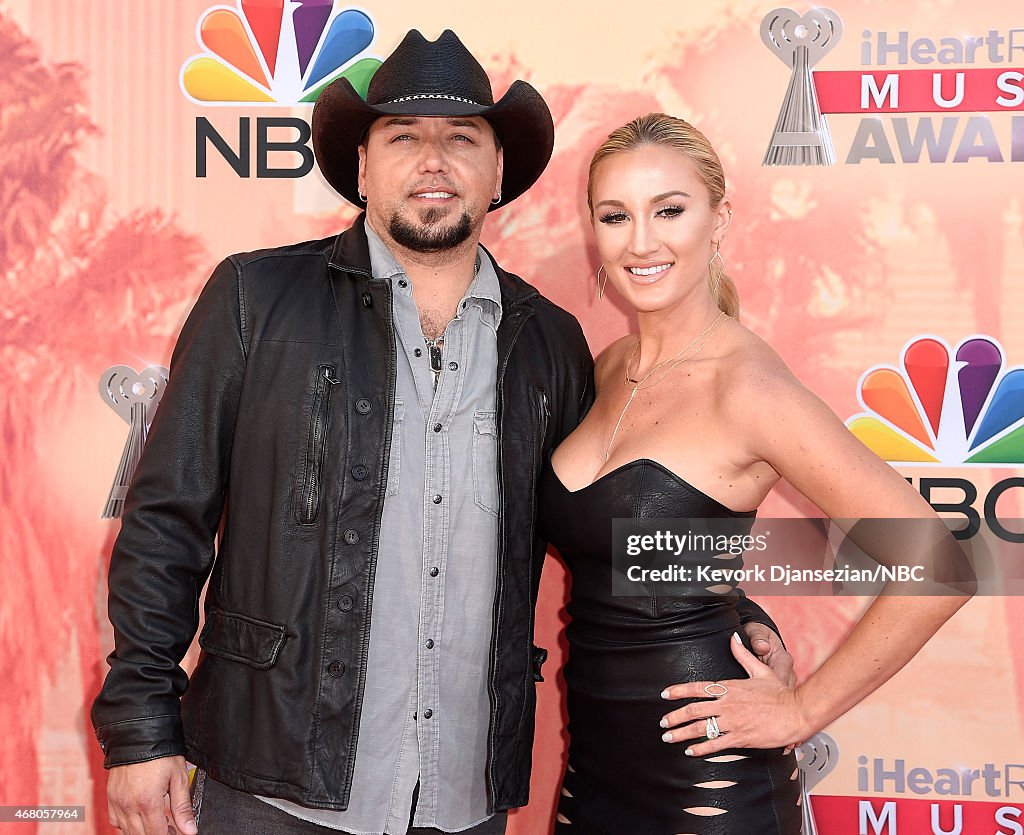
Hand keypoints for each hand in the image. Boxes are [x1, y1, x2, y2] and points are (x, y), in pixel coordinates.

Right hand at [107, 756, 196, 834]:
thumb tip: (189, 829)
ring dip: (142, 831)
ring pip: (127, 831)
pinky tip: (139, 817)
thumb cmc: (160, 752)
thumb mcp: (178, 778)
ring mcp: (118, 802)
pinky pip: (115, 820)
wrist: (139, 734)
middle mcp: (129, 805)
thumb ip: (183, 807)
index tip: (175, 832)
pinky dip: (127, 824)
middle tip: (169, 828)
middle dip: (156, 834)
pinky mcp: (111, 797)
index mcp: (148, 801)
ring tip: (157, 821)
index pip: (156, 834)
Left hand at [658, 632, 808, 756]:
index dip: (678, 691)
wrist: (796, 712)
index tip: (665, 694)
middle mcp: (728, 704)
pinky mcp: (741, 738)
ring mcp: (733, 722)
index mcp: (730, 687)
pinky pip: (716, 744)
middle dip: (674, 717)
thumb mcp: (760, 670)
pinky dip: (701, 748)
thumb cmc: (780, 693)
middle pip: (694, 710)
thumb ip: (743, 655)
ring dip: (681, 734)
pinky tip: (690, 751)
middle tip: (663, 722)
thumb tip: (734, 638)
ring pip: (701, 728)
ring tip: (669, 737)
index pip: (697, 688)